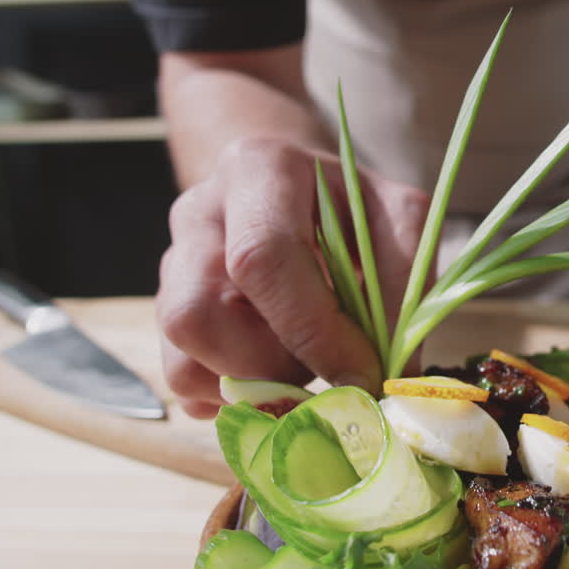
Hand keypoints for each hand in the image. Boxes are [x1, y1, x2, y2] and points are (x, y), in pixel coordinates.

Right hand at [156, 139, 428, 416]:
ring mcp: (171, 267)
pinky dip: (234, 397)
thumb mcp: (395, 218)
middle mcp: (198, 215)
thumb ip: (404, 282)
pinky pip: (183, 381)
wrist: (294, 192)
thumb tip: (397, 369)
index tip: (361, 375)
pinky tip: (272, 370)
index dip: (312, 330)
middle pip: (198, 315)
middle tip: (326, 367)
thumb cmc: (349, 208)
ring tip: (299, 363)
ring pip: (183, 360)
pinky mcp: (164, 316)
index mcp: (257, 170)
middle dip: (273, 366)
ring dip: (253, 385)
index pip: (262, 258)